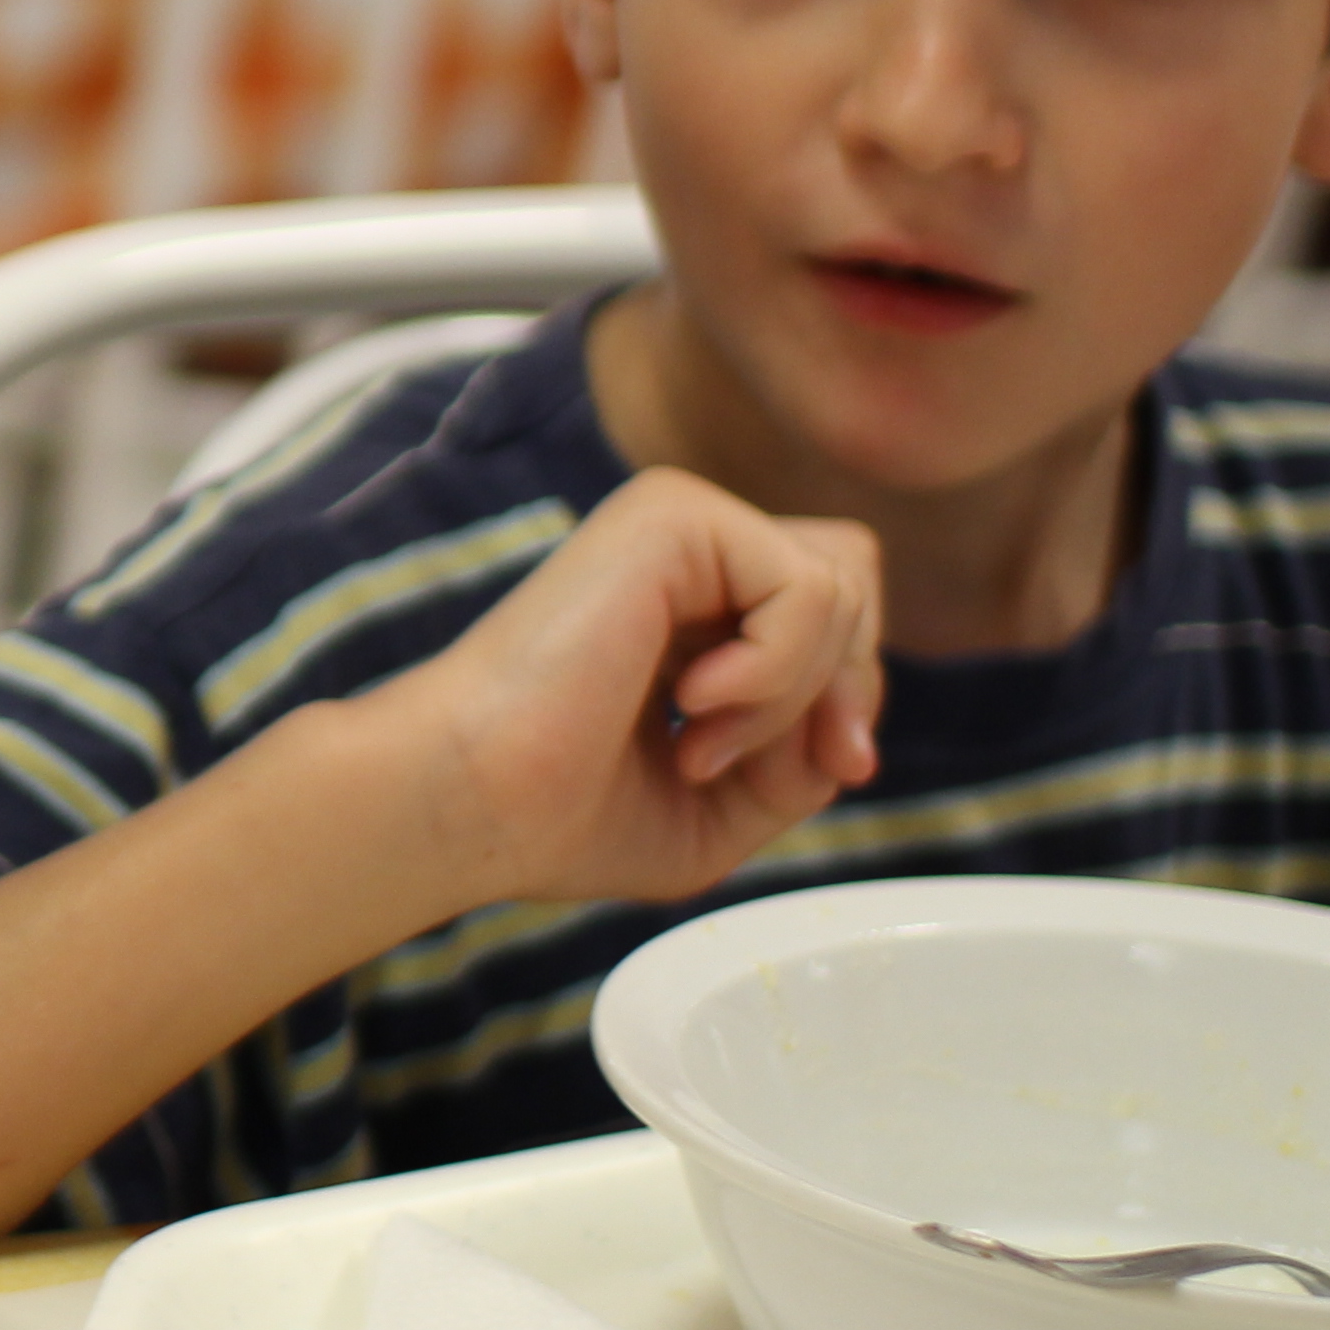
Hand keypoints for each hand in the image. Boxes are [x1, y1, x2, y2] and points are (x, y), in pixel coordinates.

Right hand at [337, 467, 884, 915]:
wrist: (476, 799)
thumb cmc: (560, 815)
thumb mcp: (725, 807)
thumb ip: (804, 760)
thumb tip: (852, 735)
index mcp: (691, 603)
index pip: (834, 611)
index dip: (848, 697)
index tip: (822, 774)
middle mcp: (687, 550)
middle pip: (854, 576)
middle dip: (845, 687)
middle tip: (763, 764)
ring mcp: (678, 522)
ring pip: (839, 581)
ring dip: (794, 692)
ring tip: (699, 744)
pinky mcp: (671, 515)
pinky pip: (807, 585)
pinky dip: (778, 667)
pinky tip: (692, 704)